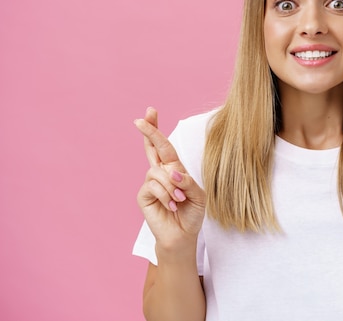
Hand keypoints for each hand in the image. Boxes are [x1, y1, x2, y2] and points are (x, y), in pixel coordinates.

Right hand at [134, 107, 205, 250]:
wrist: (184, 235)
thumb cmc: (192, 213)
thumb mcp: (199, 195)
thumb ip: (188, 181)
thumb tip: (172, 172)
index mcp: (174, 168)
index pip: (164, 145)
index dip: (156, 128)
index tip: (150, 111)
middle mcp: (160, 172)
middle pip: (152, 147)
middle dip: (148, 131)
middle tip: (140, 119)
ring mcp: (150, 183)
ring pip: (159, 172)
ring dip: (173, 186)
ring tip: (180, 200)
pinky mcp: (144, 195)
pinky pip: (154, 186)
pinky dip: (167, 196)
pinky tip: (172, 206)